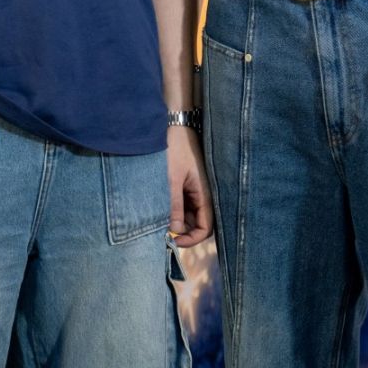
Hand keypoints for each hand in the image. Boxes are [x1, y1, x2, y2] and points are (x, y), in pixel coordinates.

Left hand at [166, 127, 212, 245]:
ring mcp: (197, 191)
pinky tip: (163, 208)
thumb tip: (175, 231)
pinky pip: (185, 205)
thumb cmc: (176, 150)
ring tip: (161, 219)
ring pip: (191, 216)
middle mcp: (204, 195)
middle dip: (183, 231)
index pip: (206, 228)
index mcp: (206, 195)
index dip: (192, 239)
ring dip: (178, 221)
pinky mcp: (189, 186)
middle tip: (163, 231)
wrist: (176, 127)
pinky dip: (175, 210)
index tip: (174, 240)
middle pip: (198, 224)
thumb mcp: (172, 180)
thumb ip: (174, 206)